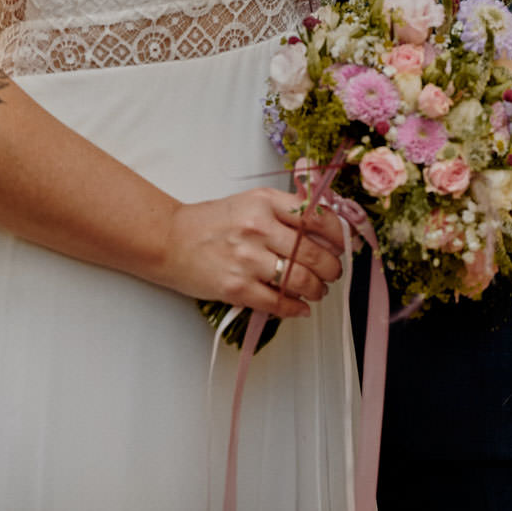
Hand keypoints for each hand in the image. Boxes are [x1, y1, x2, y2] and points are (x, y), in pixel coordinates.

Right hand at [158, 188, 345, 317]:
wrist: (170, 240)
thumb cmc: (212, 222)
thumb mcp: (250, 202)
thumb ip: (285, 209)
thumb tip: (323, 222)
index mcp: (265, 202)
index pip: (316, 217)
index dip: (336, 236)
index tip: (341, 245)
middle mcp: (258, 227)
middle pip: (314, 252)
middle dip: (331, 268)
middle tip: (333, 274)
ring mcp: (247, 259)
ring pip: (300, 280)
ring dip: (317, 290)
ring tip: (319, 291)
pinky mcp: (237, 287)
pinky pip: (278, 302)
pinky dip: (296, 308)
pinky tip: (301, 308)